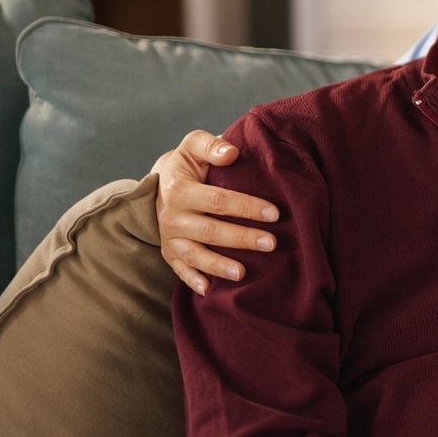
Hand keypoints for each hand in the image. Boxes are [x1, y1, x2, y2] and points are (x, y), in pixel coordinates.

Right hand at [154, 129, 279, 295]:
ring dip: (219, 266)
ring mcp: (170, 238)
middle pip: (210, 231)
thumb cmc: (188, 164)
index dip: (246, 207)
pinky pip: (181, 270)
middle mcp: (171, 217)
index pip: (217, 200)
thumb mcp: (194, 146)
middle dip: (242, 238)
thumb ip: (211, 146)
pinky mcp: (170, 253)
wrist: (162, 183)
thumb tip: (231, 152)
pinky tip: (211, 291)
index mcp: (179, 190)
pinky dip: (194, 281)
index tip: (275, 213)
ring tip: (243, 273)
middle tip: (272, 243)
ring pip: (195, 255)